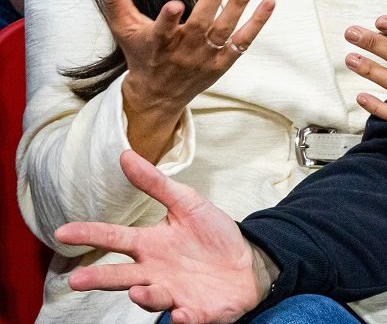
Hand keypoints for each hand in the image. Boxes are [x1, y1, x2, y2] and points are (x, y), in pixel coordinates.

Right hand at [56, 149, 266, 322]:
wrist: (248, 262)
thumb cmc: (212, 234)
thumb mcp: (187, 203)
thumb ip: (155, 183)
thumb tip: (125, 155)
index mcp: (151, 245)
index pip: (115, 238)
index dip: (90, 234)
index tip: (63, 232)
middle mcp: (155, 272)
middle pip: (121, 276)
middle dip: (99, 279)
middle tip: (77, 280)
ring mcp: (173, 293)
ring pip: (151, 298)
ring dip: (144, 296)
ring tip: (138, 291)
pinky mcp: (196, 310)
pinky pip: (187, 317)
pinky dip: (184, 317)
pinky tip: (182, 314)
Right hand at [91, 0, 274, 112]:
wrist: (158, 96)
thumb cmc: (143, 55)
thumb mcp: (125, 29)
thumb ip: (114, 0)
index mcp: (158, 44)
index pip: (162, 32)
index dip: (168, 20)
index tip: (174, 4)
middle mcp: (184, 52)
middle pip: (201, 25)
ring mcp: (206, 58)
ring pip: (225, 31)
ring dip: (239, 6)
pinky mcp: (224, 62)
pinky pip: (243, 42)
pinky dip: (257, 24)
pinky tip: (269, 2)